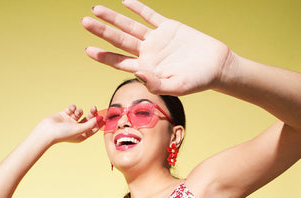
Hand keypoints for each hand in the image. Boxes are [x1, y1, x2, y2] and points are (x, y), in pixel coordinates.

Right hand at [38, 105, 102, 144]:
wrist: (47, 131)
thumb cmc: (63, 134)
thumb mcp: (80, 129)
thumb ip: (90, 124)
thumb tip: (100, 118)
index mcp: (82, 135)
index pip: (93, 128)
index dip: (99, 123)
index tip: (104, 117)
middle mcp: (76, 128)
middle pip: (88, 120)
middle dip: (92, 114)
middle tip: (94, 108)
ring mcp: (70, 121)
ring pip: (80, 113)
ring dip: (79, 111)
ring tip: (76, 112)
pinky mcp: (64, 115)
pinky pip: (72, 109)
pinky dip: (72, 108)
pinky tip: (70, 110)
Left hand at [81, 0, 231, 95]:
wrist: (217, 66)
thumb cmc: (198, 81)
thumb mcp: (178, 87)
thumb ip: (157, 83)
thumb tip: (138, 73)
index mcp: (147, 69)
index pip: (120, 62)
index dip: (103, 56)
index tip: (88, 50)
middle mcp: (148, 54)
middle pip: (120, 41)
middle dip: (102, 32)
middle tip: (84, 22)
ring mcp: (157, 40)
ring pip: (130, 26)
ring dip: (114, 18)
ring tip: (96, 9)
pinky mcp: (168, 27)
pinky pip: (149, 15)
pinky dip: (137, 7)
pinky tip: (124, 1)